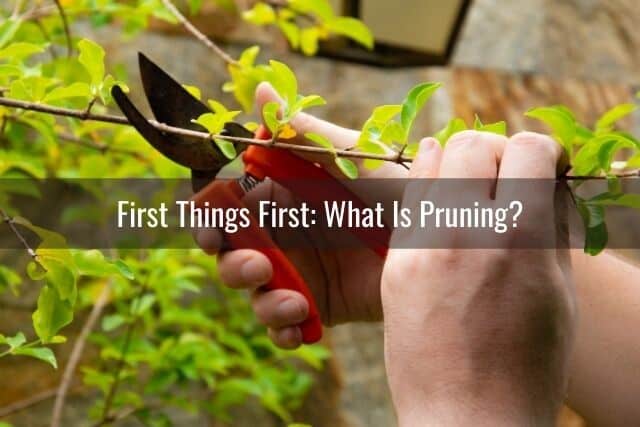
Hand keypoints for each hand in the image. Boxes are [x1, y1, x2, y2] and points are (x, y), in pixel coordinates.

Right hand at [195, 82, 405, 347]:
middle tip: (258, 267)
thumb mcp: (351, 158)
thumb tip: (260, 89)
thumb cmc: (398, 188)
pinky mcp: (317, 304)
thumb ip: (303, 132)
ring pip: (253, 292)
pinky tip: (299, 323)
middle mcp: (284, 234)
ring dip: (260, 300)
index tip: (212, 230)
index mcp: (282, 196)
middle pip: (230, 254)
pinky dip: (282, 328)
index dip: (209, 220)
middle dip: (233, 265)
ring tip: (293, 302)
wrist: (441, 240)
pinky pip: (283, 323)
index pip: (227, 208)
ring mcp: (299, 271)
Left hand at [381, 131, 575, 425]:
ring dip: (457, 163)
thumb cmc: (527, 363)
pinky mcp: (396, 263)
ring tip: (470, 185)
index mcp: (520, 237)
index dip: (544, 152)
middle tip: (505, 175)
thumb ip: (549, 227)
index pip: (529, 149)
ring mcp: (422, 245)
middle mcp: (465, 231)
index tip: (545, 168)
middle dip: (497, 151)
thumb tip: (544, 184)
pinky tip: (442, 201)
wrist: (467, 414)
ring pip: (431, 162)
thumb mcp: (558, 292)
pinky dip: (428, 188)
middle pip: (473, 144)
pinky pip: (409, 202)